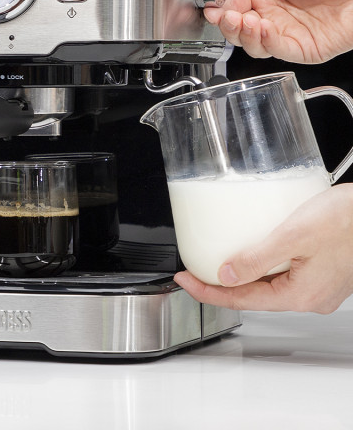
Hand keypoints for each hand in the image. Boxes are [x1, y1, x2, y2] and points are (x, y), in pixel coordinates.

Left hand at [173, 184, 352, 312]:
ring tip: (214, 259)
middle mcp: (310, 297)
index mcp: (301, 295)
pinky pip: (283, 274)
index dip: (207, 292)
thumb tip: (226, 274)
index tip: (184, 280)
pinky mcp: (323, 271)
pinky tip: (251, 250)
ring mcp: (318, 286)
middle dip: (221, 284)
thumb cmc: (347, 219)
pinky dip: (262, 265)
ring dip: (242, 274)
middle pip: (253, 296)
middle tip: (192, 270)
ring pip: (269, 285)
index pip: (241, 300)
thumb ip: (258, 257)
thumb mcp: (293, 236)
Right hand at [203, 0, 352, 62]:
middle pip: (236, 27)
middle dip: (228, 24)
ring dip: (243, 35)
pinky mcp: (301, 48)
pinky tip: (263, 28)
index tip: (215, 7)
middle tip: (228, 17)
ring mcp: (284, 31)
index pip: (231, 3)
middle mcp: (270, 11)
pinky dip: (264, 42)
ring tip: (247, 22)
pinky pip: (275, 50)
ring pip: (250, 43)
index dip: (221, 7)